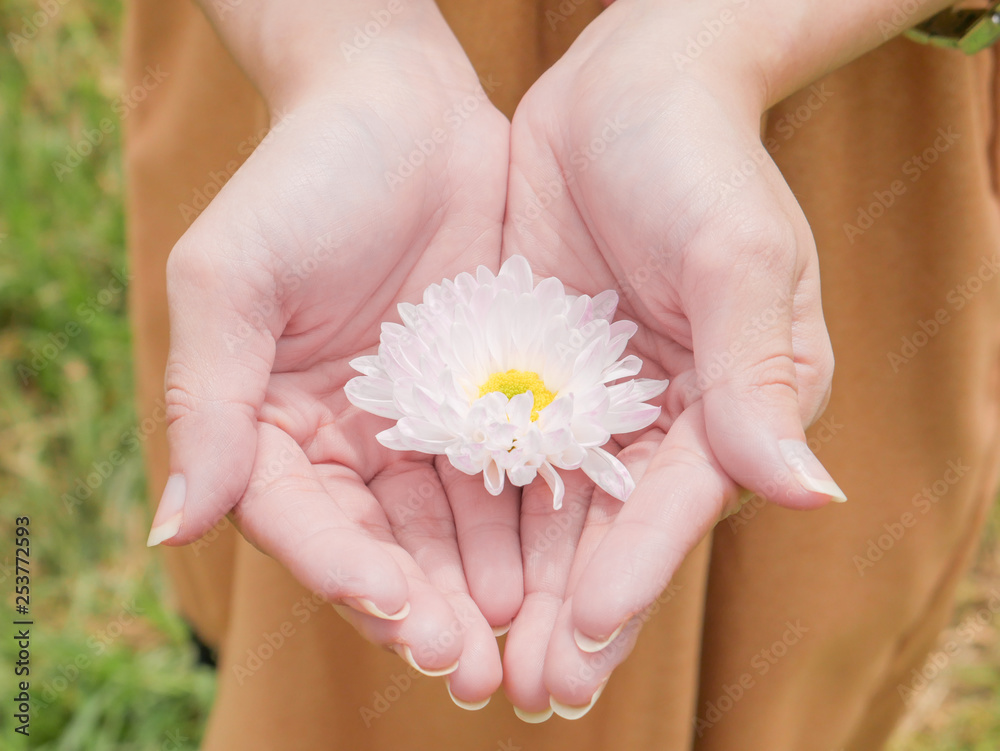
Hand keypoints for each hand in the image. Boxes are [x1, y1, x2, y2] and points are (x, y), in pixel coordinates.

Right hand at [150, 14, 518, 703]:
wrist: (401, 108)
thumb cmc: (303, 179)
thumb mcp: (233, 278)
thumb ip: (208, 400)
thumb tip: (173, 525)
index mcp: (269, 424)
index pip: (302, 521)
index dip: (344, 573)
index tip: (397, 615)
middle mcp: (344, 440)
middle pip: (379, 544)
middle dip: (424, 608)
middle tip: (471, 667)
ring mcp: (420, 425)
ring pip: (448, 528)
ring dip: (481, 589)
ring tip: (521, 644)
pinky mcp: (486, 399)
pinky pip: (506, 475)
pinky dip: (525, 527)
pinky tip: (554, 571)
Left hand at [500, 0, 841, 716]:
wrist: (628, 89)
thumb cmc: (698, 157)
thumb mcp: (736, 253)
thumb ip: (759, 371)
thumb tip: (808, 494)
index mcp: (733, 400)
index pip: (677, 506)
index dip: (633, 574)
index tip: (582, 636)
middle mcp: (666, 414)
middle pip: (615, 529)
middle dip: (572, 611)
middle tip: (524, 690)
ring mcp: (594, 396)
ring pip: (553, 507)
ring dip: (518, 582)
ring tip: (475, 653)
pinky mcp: (536, 367)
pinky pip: (504, 450)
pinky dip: (480, 510)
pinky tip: (443, 562)